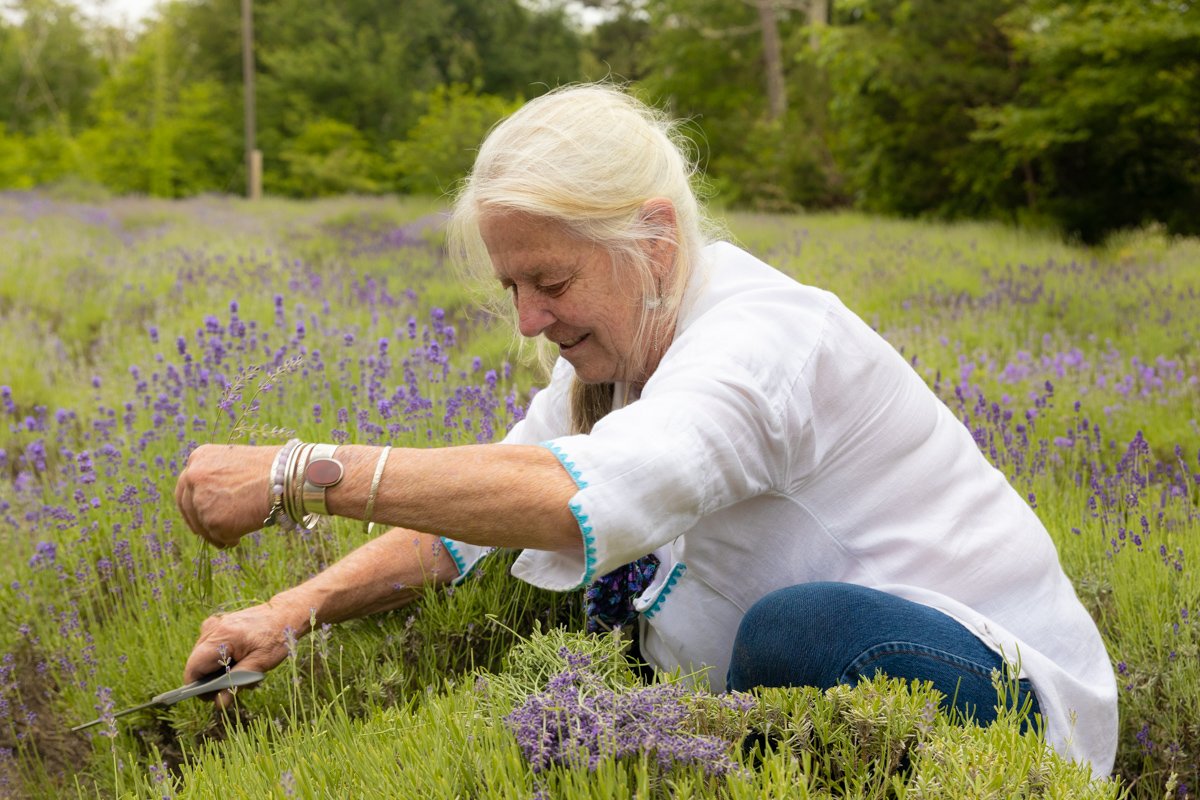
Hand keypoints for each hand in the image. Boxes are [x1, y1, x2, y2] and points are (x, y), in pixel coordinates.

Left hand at [175, 443, 275, 546]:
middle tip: (210, 532)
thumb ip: (218, 478)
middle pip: (187, 507)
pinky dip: (230, 538)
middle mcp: (194, 476)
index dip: (192, 503)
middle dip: (198, 522)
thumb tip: (212, 498)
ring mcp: (201, 500)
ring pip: (202, 525)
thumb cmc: (272, 470)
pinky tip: (245, 530)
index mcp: (199, 457)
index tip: (198, 515)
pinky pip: (218, 537)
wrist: (287, 479)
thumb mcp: (236, 463)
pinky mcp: (212, 521)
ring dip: (218, 531)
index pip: (186, 485)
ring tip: (241, 529)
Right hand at [183, 599, 308, 708]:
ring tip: (242, 668)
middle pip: (196, 663)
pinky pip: (210, 648)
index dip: (198, 687)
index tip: (214, 696)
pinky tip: (240, 658)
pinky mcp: (218, 625)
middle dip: (212, 679)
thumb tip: (218, 704)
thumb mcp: (260, 663)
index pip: (194, 668)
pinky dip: (221, 658)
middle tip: (236, 682)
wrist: (286, 614)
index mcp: (221, 637)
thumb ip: (235, 683)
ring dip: (218, 669)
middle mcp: (212, 628)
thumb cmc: (277, 637)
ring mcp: (214, 625)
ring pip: (203, 657)